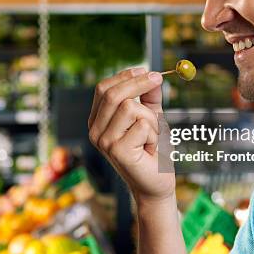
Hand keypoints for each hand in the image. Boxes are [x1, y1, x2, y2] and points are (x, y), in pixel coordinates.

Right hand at [88, 68, 175, 203]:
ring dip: (151, 118)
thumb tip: (151, 74)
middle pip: (112, 94)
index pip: (103, 89)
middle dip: (138, 82)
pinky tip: (151, 148)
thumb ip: (149, 97)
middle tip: (158, 78)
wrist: (157, 182)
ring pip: (130, 107)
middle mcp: (95, 131)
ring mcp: (104, 142)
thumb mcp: (151, 117)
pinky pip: (142, 125)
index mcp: (98, 120)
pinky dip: (154, 133)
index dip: (125, 76)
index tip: (146, 70)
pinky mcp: (118, 151)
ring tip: (152, 136)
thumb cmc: (152, 150)